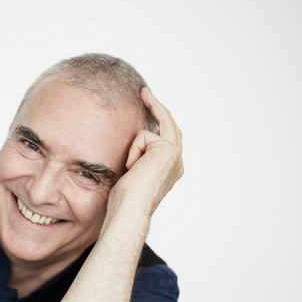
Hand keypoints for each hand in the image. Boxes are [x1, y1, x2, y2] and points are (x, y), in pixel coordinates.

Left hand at [108, 87, 183, 218]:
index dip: (159, 118)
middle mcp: (177, 162)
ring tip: (130, 168)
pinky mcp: (167, 150)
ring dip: (137, 145)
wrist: (129, 210)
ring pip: (159, 126)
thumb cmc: (124, 199)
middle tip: (143, 92)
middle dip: (157, 106)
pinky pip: (144, 135)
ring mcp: (175, 155)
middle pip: (170, 125)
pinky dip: (133, 150)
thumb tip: (130, 147)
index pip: (168, 137)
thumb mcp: (131, 172)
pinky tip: (133, 168)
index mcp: (170, 168)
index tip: (148, 102)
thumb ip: (137, 157)